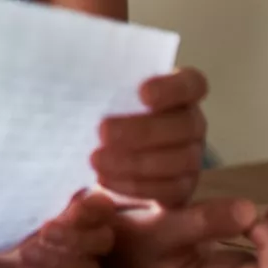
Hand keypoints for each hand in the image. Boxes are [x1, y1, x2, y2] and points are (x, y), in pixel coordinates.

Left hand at [0, 190, 116, 267]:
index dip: (91, 208)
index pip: (102, 206)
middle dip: (75, 237)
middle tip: (44, 230)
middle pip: (102, 241)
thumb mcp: (4, 183)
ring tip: (26, 251)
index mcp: (75, 200)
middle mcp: (83, 231)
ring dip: (59, 261)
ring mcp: (73, 261)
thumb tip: (30, 162)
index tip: (71, 205)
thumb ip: (25, 180)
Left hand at [92, 67, 207, 205]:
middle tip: (103, 131)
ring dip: (135, 162)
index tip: (143, 93)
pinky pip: (167, 189)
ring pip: (178, 161)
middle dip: (144, 131)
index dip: (172, 88)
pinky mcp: (181, 187)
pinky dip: (134, 185)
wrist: (105, 152)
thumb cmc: (105, 109)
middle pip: (185, 126)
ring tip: (96, 160)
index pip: (191, 84)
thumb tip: (75, 77)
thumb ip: (101, 85)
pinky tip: (105, 178)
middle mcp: (191, 123)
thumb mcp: (104, 93)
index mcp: (179, 92)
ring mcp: (191, 157)